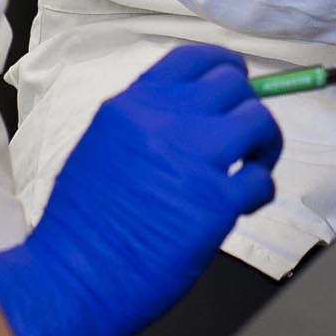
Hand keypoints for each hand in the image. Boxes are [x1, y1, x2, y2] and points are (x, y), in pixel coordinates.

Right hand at [0, 45, 280, 335]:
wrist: (71, 277)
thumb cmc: (81, 225)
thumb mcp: (102, 146)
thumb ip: (145, 122)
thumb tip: (192, 116)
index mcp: (133, 105)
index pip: (194, 58)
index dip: (225, 68)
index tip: (236, 83)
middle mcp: (165, 121)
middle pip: (234, 85)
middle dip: (246, 107)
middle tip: (244, 136)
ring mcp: (194, 159)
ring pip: (258, 122)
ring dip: (263, 144)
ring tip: (251, 167)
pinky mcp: (216, 202)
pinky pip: (261, 179)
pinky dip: (260, 190)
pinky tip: (242, 205)